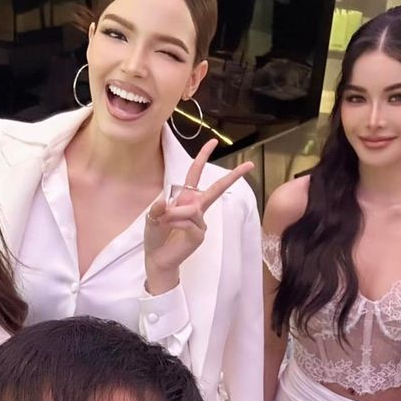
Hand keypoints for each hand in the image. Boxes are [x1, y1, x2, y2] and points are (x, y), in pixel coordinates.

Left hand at [143, 137, 253, 292]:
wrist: (157, 258)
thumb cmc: (156, 236)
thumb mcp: (152, 217)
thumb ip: (158, 207)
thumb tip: (165, 201)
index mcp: (186, 198)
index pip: (195, 174)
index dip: (203, 157)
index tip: (213, 142)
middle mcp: (196, 207)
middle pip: (217, 188)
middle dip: (233, 176)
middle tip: (249, 164)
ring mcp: (200, 221)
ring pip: (192, 208)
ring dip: (174, 214)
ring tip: (164, 222)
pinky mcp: (200, 234)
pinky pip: (189, 222)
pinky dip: (176, 223)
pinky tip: (171, 230)